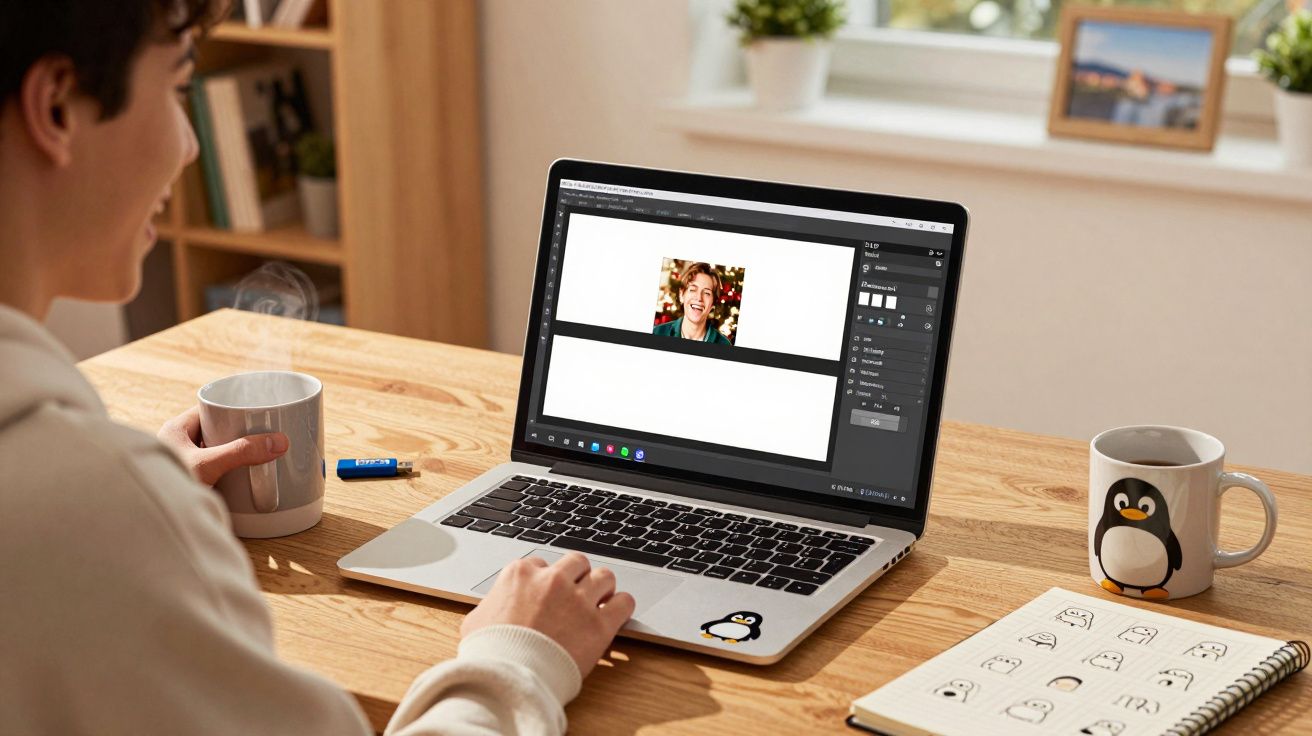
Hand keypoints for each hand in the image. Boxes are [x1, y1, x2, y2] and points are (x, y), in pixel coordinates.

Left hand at [157, 405, 288, 486]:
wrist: (150, 522)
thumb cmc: (164, 488)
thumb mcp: (207, 465)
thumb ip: (241, 452)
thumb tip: (278, 442)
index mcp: (175, 430)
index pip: (208, 410)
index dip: (230, 408)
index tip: (253, 412)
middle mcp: (176, 445)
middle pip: (213, 431)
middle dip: (235, 433)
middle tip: (258, 436)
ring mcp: (182, 465)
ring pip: (212, 452)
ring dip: (230, 454)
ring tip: (253, 456)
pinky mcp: (188, 483)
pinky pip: (210, 471)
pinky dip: (225, 473)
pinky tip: (237, 478)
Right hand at [462, 552, 635, 677]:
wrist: (508, 679)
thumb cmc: (489, 654)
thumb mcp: (476, 621)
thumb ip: (491, 605)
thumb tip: (493, 607)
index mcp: (521, 574)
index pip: (542, 564)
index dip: (547, 581)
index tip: (549, 595)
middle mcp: (552, 580)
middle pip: (577, 563)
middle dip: (579, 577)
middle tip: (578, 594)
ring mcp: (578, 600)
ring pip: (604, 577)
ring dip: (603, 588)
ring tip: (600, 602)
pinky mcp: (599, 624)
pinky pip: (624, 603)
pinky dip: (623, 606)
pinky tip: (617, 614)